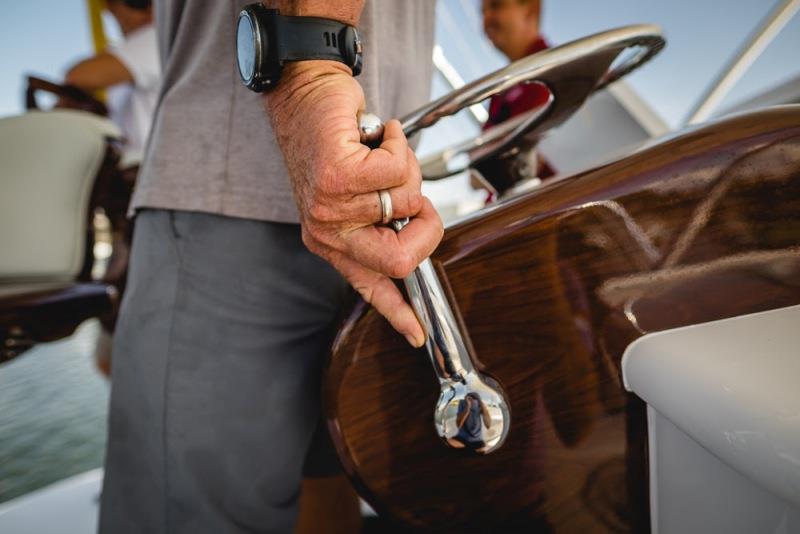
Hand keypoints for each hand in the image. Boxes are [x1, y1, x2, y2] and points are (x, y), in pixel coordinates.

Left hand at [266, 62, 442, 346]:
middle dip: (427, 228)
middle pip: (399, 260)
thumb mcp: (353, 192)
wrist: (305, 96)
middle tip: (418, 202)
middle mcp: (328, 232)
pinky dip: (397, 143)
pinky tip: (378, 133)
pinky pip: (398, 170)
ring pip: (406, 201)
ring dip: (406, 168)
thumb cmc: (334, 141)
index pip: (369, 287)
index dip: (399, 313)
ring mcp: (330, 207)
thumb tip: (418, 231)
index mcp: (333, 243)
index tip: (418, 334)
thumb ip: (380, 220)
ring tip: (381, 151)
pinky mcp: (337, 175)